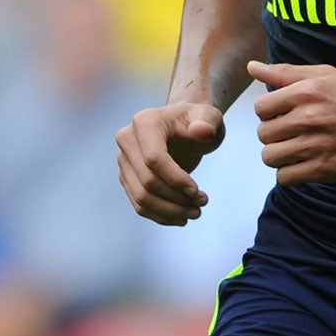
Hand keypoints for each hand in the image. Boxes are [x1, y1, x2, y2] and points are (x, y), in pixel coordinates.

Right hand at [116, 102, 225, 224]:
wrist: (187, 126)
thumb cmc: (200, 120)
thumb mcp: (210, 117)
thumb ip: (208, 121)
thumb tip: (201, 131)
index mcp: (145, 122)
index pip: (154, 160)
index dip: (176, 179)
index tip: (198, 191)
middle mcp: (127, 140)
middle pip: (147, 182)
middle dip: (177, 199)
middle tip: (203, 202)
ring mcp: (124, 160)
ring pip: (142, 198)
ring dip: (170, 211)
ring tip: (196, 212)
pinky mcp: (127, 177)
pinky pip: (139, 204)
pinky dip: (161, 215)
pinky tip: (182, 218)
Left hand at [249, 61, 335, 185]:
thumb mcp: (326, 76)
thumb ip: (286, 73)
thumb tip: (252, 67)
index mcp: (306, 92)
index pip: (260, 107)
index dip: (270, 112)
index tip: (285, 114)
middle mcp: (307, 118)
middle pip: (263, 133)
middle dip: (275, 133)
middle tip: (294, 132)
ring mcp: (314, 146)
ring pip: (270, 157)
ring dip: (279, 154)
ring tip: (296, 148)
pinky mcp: (321, 169)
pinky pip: (284, 177)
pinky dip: (290, 173)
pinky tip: (303, 163)